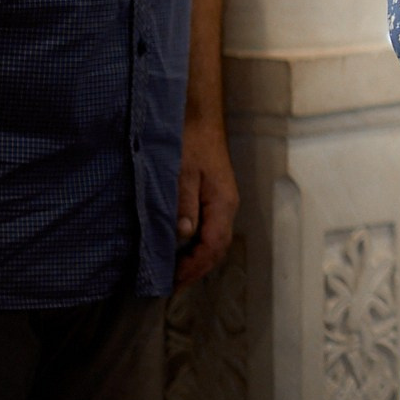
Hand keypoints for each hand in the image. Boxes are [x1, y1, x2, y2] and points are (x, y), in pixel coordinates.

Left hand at [173, 117, 237, 288]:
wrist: (198, 114)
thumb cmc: (188, 140)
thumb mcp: (181, 172)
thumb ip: (183, 204)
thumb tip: (183, 235)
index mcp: (222, 202)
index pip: (213, 246)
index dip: (194, 268)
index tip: (171, 282)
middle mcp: (227, 205)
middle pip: (218, 248)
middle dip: (198, 269)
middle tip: (172, 285)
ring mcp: (223, 199)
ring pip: (216, 239)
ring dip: (199, 258)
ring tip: (176, 272)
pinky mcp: (215, 194)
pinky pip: (211, 228)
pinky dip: (199, 245)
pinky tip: (182, 247)